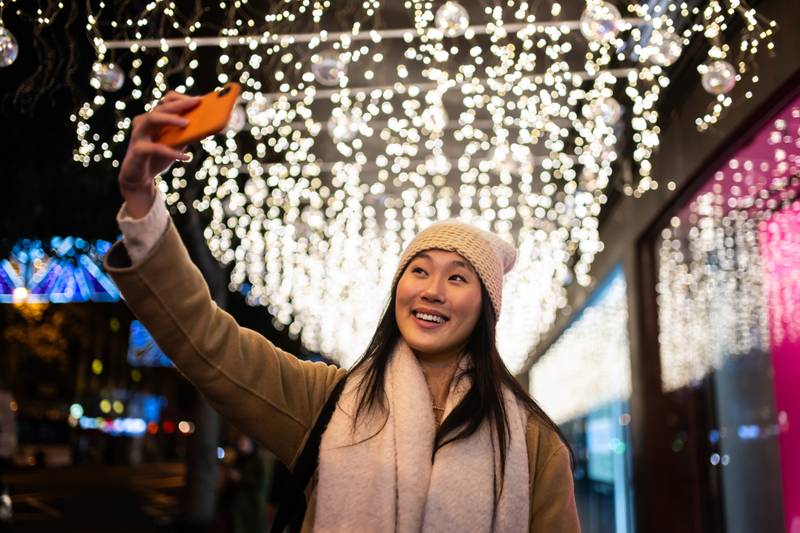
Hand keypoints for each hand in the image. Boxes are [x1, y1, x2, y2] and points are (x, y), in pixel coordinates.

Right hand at [118, 91, 199, 217]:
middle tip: (196, 103)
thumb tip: (208, 127)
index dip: (182, 99)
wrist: (141, 178)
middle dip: (180, 104)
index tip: (199, 100)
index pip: (166, 102)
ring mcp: (138, 135)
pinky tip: (186, 157)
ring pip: (151, 118)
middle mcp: (144, 123)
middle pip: (161, 107)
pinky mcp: (137, 150)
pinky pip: (155, 148)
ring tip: (187, 123)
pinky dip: (172, 152)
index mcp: (154, 119)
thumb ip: (187, 135)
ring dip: (170, 119)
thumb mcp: (176, 145)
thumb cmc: (159, 158)